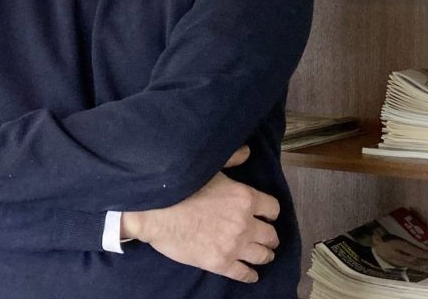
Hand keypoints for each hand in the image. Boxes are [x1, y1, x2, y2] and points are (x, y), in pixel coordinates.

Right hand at [120, 146, 279, 282]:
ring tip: (261, 254)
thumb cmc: (179, 187)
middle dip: (268, 236)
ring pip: (263, 255)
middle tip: (264, 237)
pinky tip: (250, 273)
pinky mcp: (221, 263)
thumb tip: (247, 152)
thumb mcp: (208, 167)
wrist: (154, 212)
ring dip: (263, 254)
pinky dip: (250, 274)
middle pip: (271, 235)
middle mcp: (245, 223)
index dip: (269, 212)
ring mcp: (234, 245)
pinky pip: (245, 274)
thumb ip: (231, 159)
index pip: (272, 209)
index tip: (265, 215)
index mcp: (245, 198)